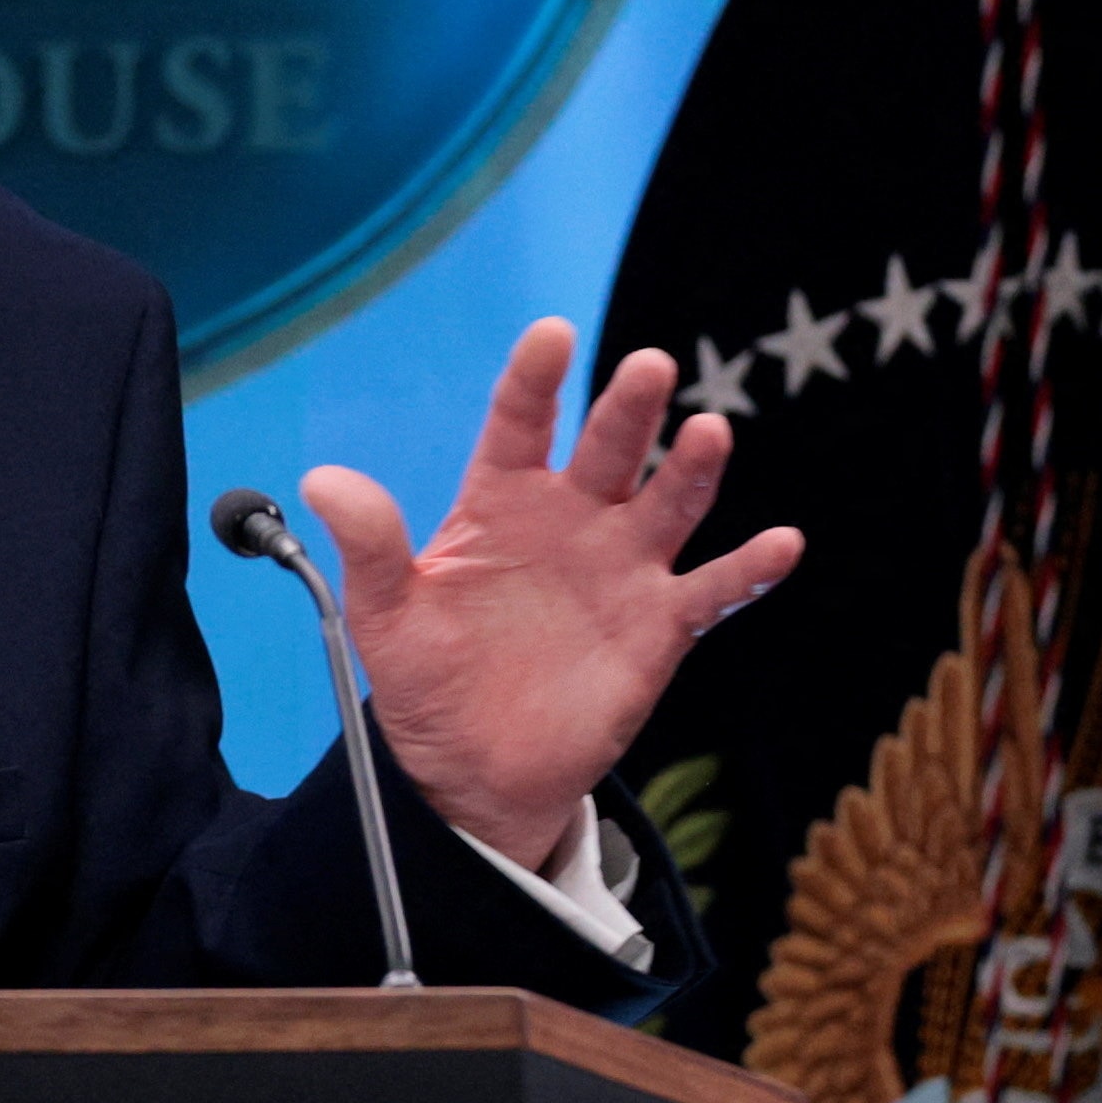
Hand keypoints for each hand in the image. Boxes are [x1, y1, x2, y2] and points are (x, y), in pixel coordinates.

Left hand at [298, 318, 802, 873]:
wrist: (473, 767)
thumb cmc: (427, 678)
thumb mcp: (383, 613)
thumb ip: (369, 545)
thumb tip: (322, 479)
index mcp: (501, 502)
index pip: (520, 424)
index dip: (535, 379)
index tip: (550, 334)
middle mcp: (572, 520)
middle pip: (608, 450)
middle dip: (628, 409)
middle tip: (646, 366)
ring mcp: (623, 568)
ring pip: (669, 504)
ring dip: (692, 470)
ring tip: (708, 433)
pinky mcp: (661, 626)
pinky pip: (713, 591)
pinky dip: (748, 568)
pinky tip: (779, 544)